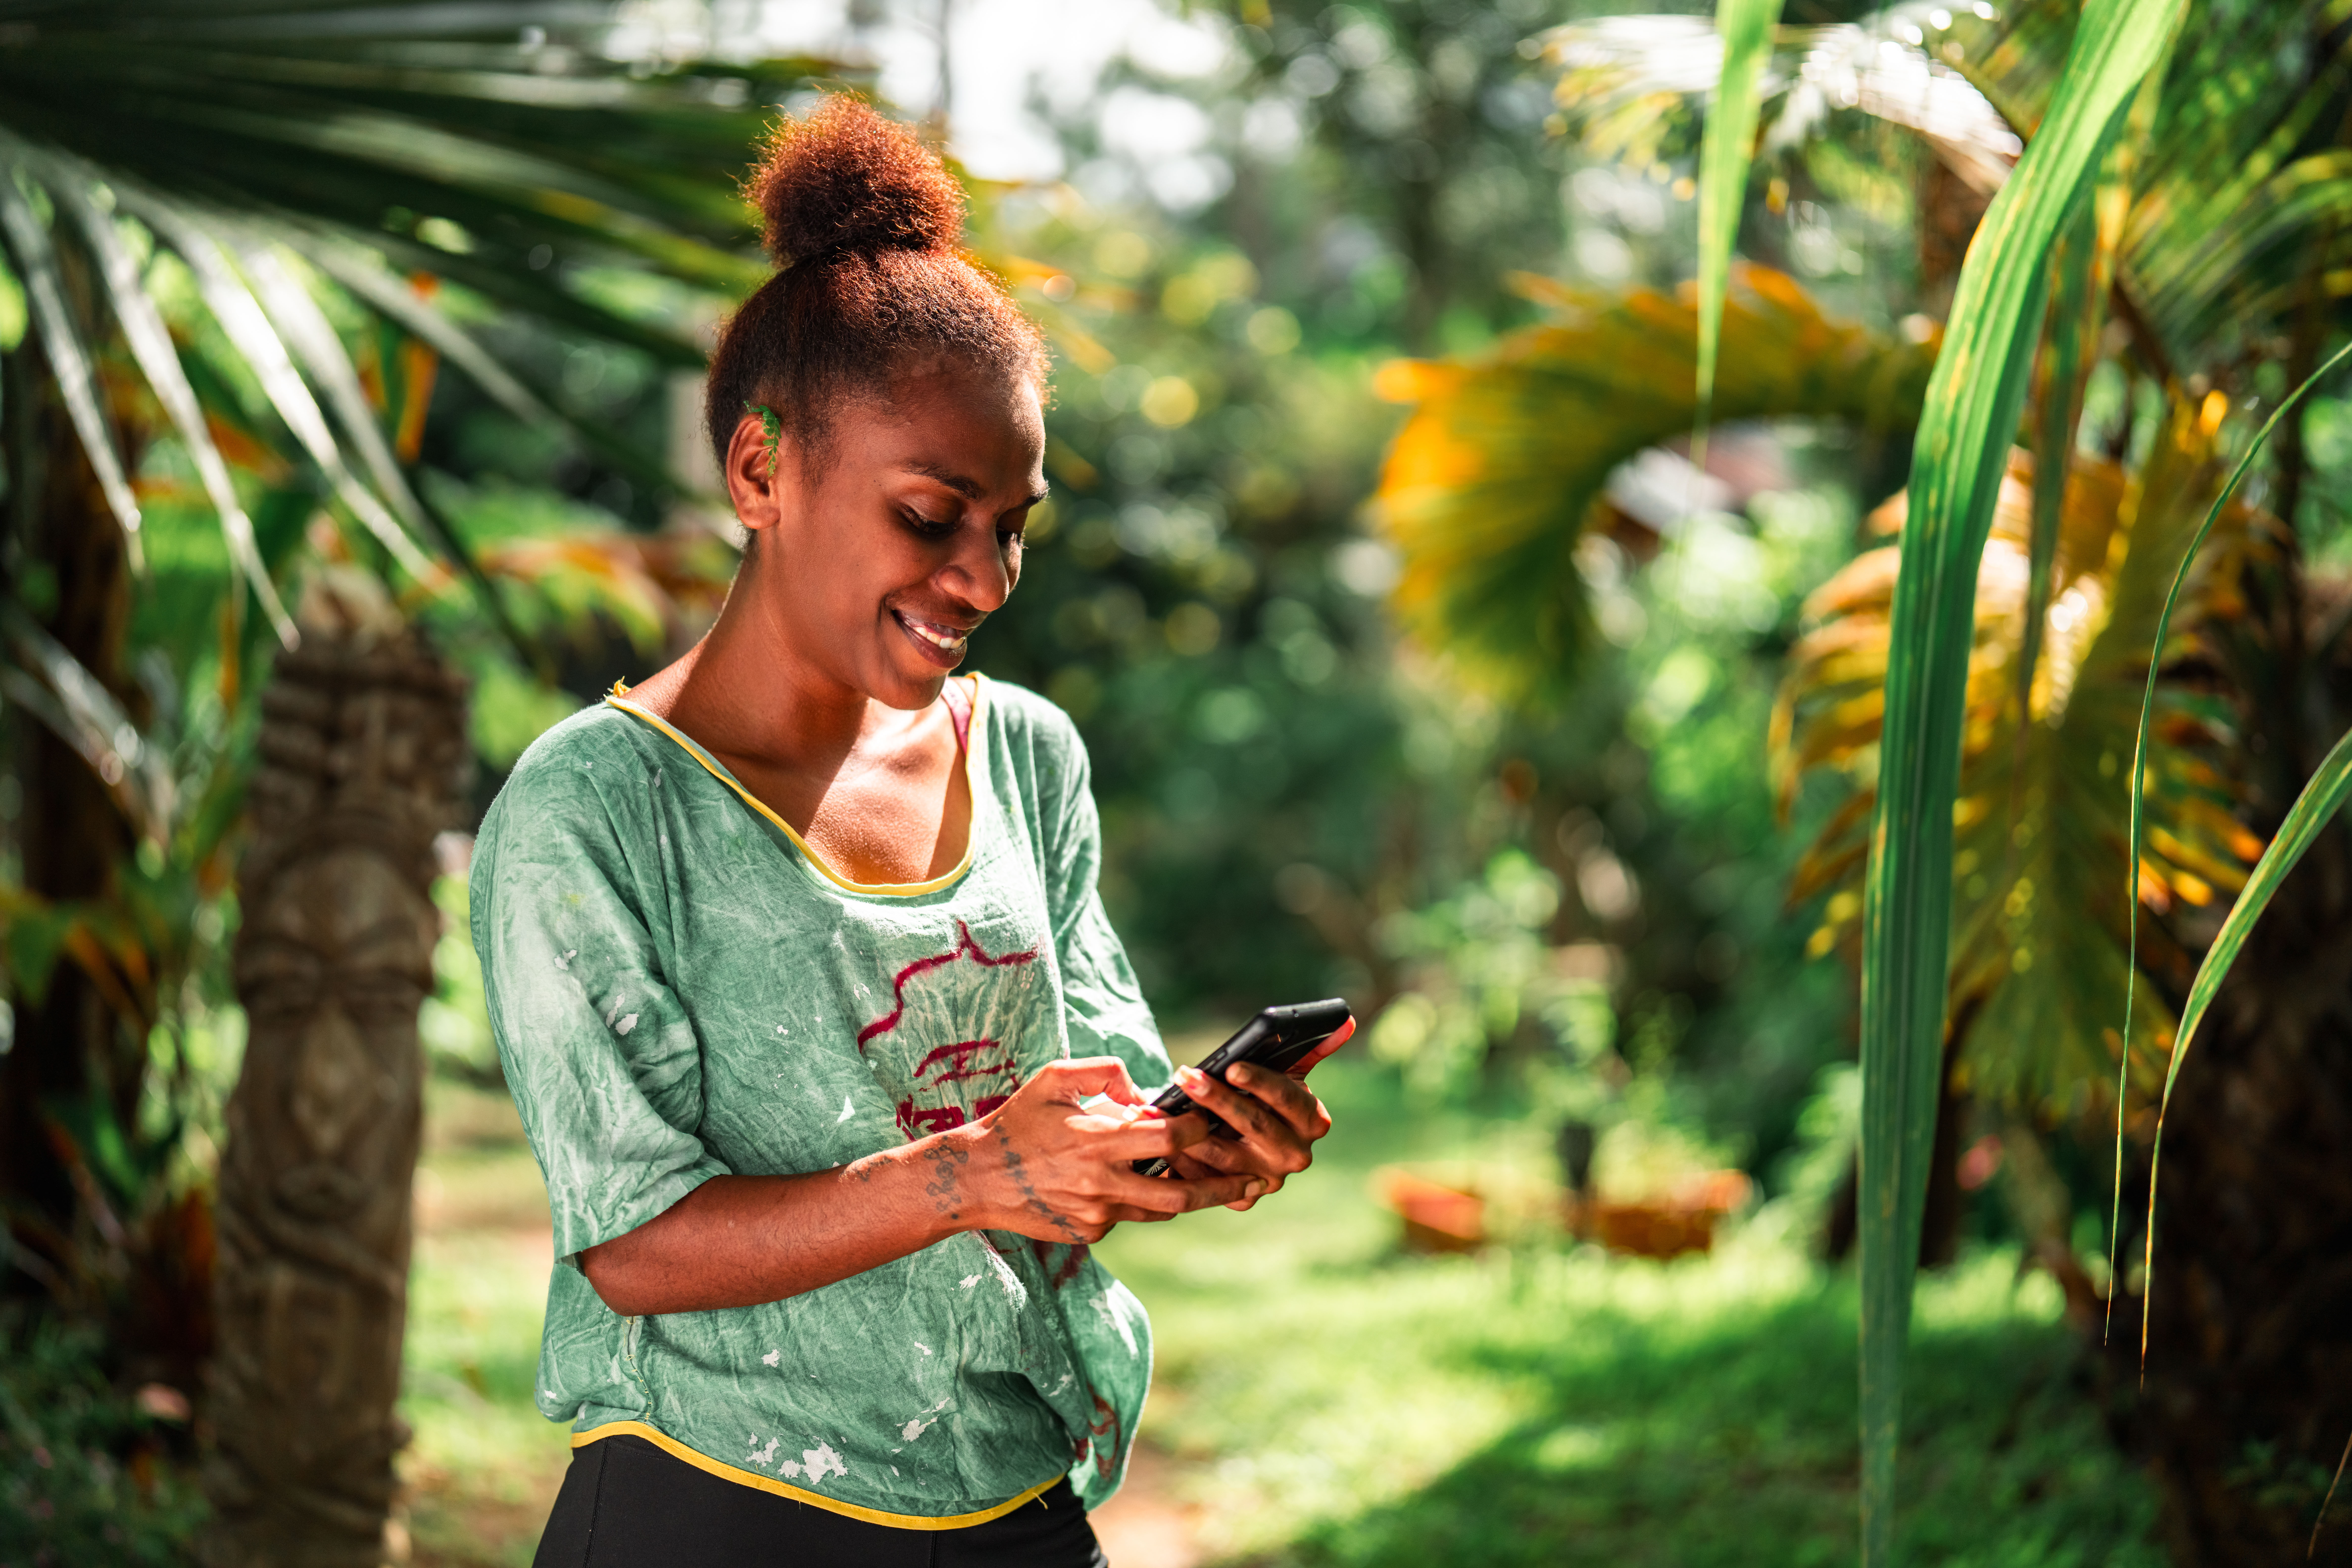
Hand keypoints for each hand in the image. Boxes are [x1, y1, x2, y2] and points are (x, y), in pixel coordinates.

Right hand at [954, 1057, 1262, 1242]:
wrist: (975, 1178)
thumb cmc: (1017, 1121)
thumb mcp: (1054, 1078)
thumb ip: (1104, 1072)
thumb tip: (1144, 1092)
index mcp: (1099, 1141)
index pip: (1171, 1138)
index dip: (1199, 1128)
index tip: (1213, 1120)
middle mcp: (1102, 1183)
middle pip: (1181, 1191)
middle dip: (1221, 1186)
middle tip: (1251, 1179)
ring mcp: (1097, 1214)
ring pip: (1160, 1209)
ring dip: (1189, 1196)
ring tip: (1217, 1185)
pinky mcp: (1088, 1233)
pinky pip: (1128, 1217)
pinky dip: (1141, 1201)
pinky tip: (1143, 1185)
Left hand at [1163, 1018, 1345, 1209]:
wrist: (1251, 1145)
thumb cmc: (1266, 1098)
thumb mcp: (1289, 1074)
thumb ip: (1312, 1050)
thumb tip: (1345, 1021)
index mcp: (1313, 1121)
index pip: (1288, 1098)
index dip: (1261, 1082)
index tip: (1232, 1066)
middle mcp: (1297, 1155)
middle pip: (1254, 1125)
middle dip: (1217, 1099)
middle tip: (1186, 1077)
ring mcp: (1270, 1180)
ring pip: (1225, 1155)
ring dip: (1187, 1130)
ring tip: (1158, 1108)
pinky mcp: (1244, 1199)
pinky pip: (1208, 1181)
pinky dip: (1181, 1162)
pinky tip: (1157, 1141)